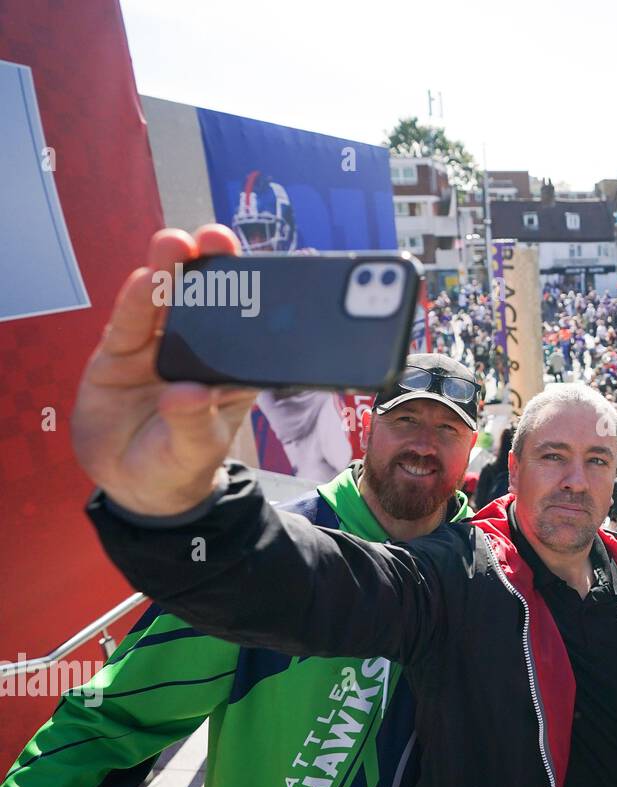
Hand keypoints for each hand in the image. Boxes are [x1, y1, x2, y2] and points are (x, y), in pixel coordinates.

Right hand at [71, 226, 262, 516]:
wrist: (135, 483)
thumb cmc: (180, 463)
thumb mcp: (195, 450)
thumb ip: (193, 423)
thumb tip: (185, 395)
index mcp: (231, 369)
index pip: (247, 326)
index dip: (252, 294)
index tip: (262, 269)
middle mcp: (197, 350)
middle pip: (206, 301)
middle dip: (211, 266)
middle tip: (215, 238)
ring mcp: (157, 347)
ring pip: (164, 302)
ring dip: (169, 271)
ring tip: (175, 245)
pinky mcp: (120, 353)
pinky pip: (128, 324)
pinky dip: (134, 302)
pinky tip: (142, 279)